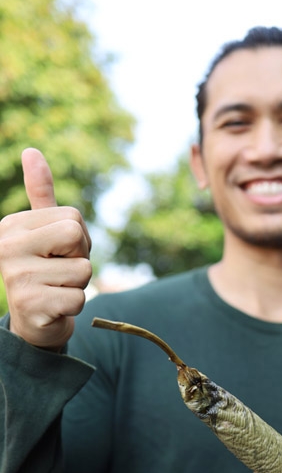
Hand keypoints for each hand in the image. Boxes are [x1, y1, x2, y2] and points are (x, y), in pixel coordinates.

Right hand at [0, 148, 91, 348]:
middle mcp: (6, 247)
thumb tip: (31, 150)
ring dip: (78, 285)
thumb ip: (41, 193)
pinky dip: (75, 306)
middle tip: (61, 271)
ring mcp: (15, 277)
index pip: (73, 217)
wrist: (35, 322)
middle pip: (76, 236)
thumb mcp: (44, 230)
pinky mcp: (30, 305)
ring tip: (56, 289)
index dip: (78, 238)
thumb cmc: (46, 270)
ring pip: (82, 270)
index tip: (59, 253)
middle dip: (80, 257)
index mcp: (11, 225)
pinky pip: (79, 298)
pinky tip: (55, 307)